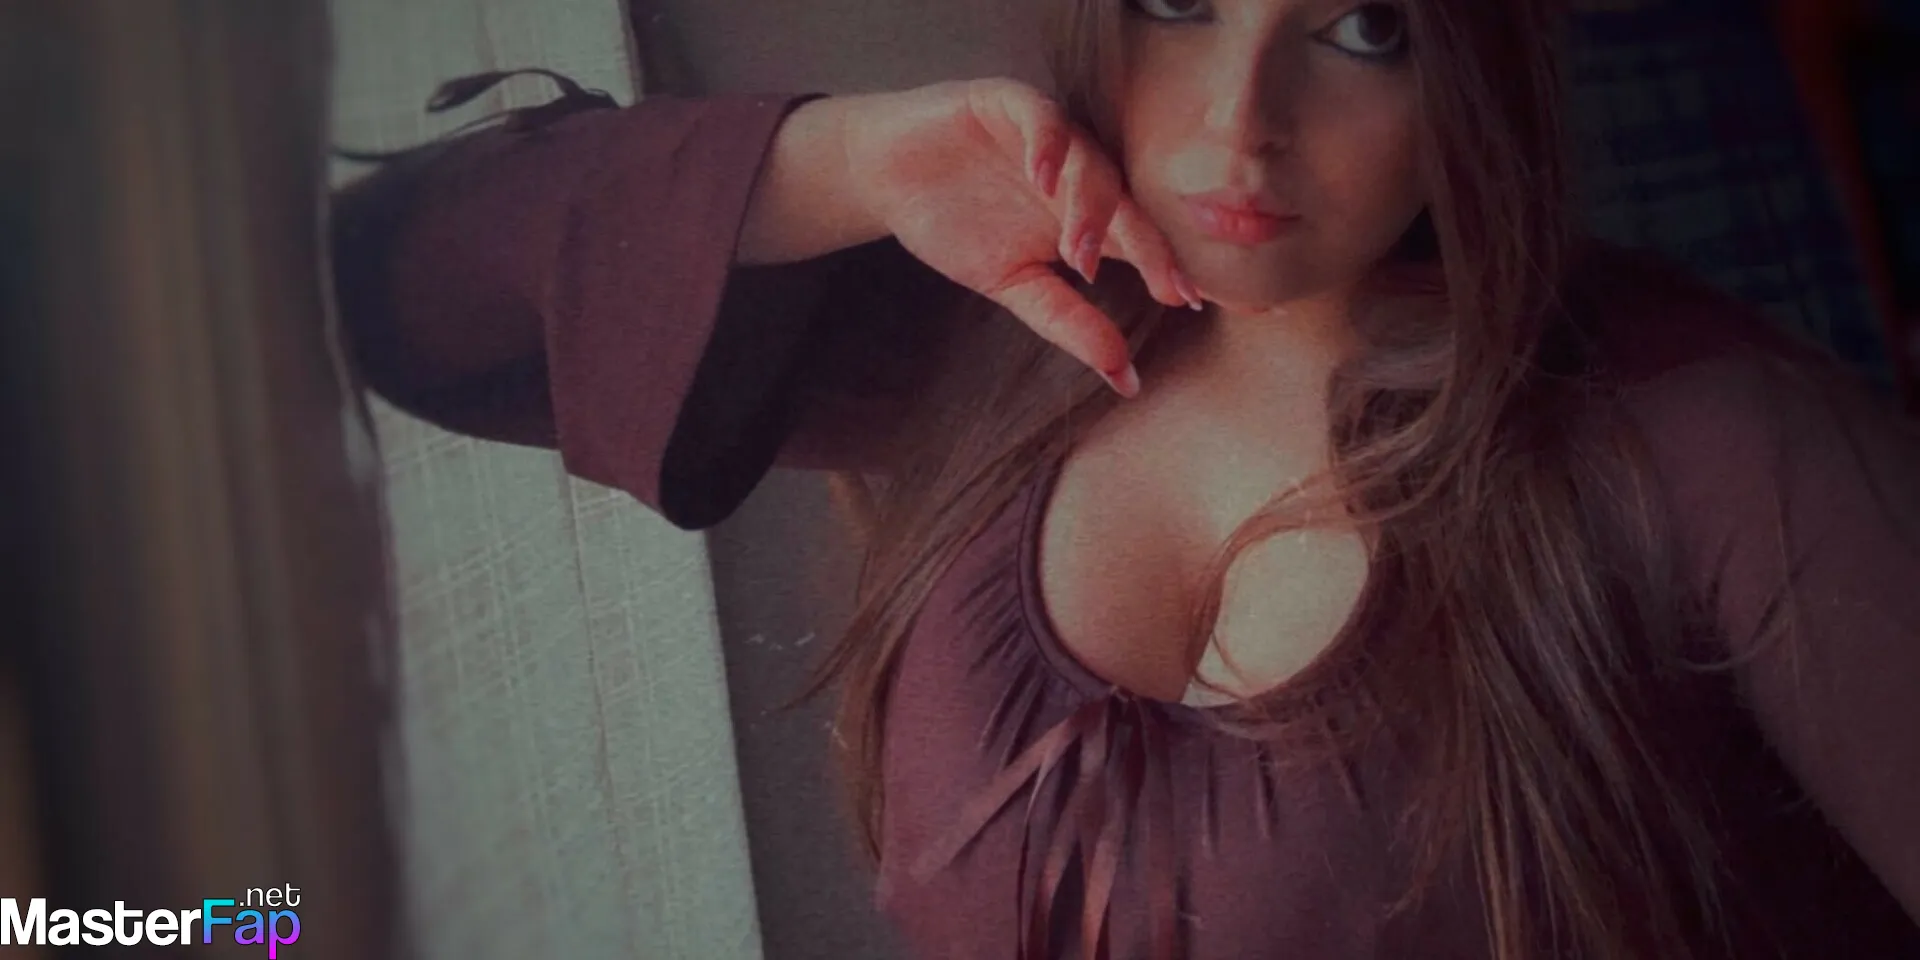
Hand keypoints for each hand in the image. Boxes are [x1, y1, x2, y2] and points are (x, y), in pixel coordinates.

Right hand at [844, 78, 1201, 397]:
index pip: (1137, 241)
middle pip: (1126, 204)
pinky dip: (1047, 145)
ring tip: (1078, 252)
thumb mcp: (1014, 285)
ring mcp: (1049, 138)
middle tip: (1165, 282)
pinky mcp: (1011, 104)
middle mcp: (1076, 175)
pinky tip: (1041, 176)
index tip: (1188, 302)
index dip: (1165, 267)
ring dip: (1089, 207)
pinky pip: (1042, 118)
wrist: (888, 175)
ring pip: (1089, 163)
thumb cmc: (955, 225)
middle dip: (1147, 244)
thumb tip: (1126, 380)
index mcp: (1086, 216)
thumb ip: (1069, 324)